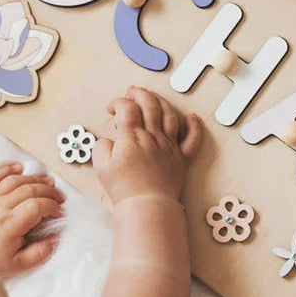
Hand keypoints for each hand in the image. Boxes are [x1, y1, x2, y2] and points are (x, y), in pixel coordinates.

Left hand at [0, 163, 64, 277]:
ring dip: (34, 179)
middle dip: (49, 191)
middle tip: (59, 197)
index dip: (53, 207)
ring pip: (16, 180)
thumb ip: (39, 253)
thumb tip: (54, 239)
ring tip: (47, 182)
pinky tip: (19, 168)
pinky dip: (8, 170)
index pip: (37, 206)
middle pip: (30, 189)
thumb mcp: (16, 265)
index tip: (59, 213)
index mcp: (9, 225)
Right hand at [93, 86, 202, 203]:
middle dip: (139, 93)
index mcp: (132, 137)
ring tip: (153, 97)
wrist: (147, 205)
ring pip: (169, 115)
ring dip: (161, 101)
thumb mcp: (101, 166)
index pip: (127, 108)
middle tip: (132, 91)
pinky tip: (192, 117)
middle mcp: (152, 137)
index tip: (112, 108)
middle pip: (149, 105)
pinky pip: (192, 140)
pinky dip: (194, 126)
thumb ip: (102, 147)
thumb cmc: (124, 188)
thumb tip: (110, 141)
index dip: (118, 102)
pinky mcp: (180, 159)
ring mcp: (169, 146)